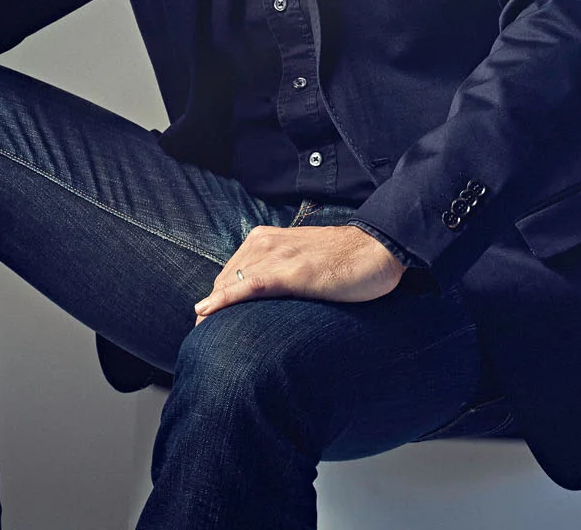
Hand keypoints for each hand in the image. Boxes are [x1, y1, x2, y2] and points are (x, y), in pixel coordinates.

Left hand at [194, 225, 405, 323]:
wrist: (378, 249)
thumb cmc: (345, 259)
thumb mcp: (303, 262)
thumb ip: (279, 274)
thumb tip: (263, 301)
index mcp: (265, 239)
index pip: (230, 274)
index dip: (216, 300)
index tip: (207, 325)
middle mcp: (265, 242)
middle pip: (225, 280)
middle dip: (211, 309)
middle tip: (202, 339)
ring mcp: (277, 255)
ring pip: (232, 283)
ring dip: (213, 310)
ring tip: (202, 338)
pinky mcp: (291, 271)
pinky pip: (250, 285)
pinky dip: (226, 299)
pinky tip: (208, 311)